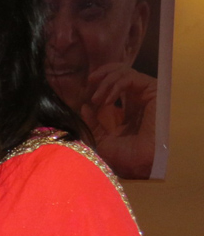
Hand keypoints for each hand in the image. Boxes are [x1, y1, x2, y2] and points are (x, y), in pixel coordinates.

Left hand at [82, 63, 156, 178]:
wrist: (145, 163)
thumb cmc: (127, 157)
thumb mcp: (102, 140)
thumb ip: (93, 124)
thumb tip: (84, 107)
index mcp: (127, 112)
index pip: (110, 89)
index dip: (96, 89)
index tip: (83, 97)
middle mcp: (136, 101)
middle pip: (118, 75)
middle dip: (100, 77)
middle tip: (88, 84)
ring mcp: (144, 95)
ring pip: (123, 73)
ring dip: (105, 82)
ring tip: (96, 98)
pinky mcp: (152, 90)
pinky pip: (130, 77)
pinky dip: (115, 85)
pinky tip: (107, 100)